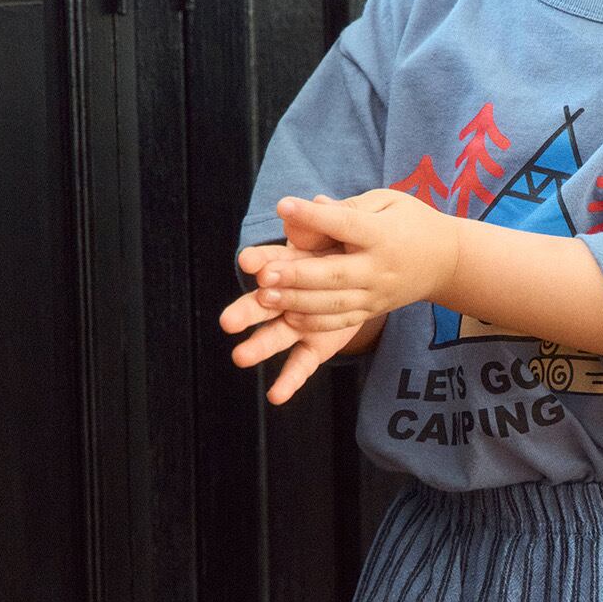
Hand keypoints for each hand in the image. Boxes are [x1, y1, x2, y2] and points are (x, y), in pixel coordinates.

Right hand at [221, 195, 363, 405]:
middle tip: (228, 322)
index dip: (262, 261)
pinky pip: (302, 363)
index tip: (248, 262)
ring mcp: (299, 322)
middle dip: (247, 311)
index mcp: (292, 264)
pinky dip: (290, 380)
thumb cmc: (350, 244)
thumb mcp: (342, 231)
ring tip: (240, 358)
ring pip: (277, 336)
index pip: (273, 260)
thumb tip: (318, 204)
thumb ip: (327, 225)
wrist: (375, 269)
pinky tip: (277, 397)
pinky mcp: (315, 344)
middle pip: (264, 302)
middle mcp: (288, 295)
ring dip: (259, 347)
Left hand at [253, 188, 458, 329]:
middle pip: (336, 274)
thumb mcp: (389, 202)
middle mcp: (379, 269)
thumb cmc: (412, 223)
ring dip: (298, 302)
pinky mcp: (373, 310)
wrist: (448, 261)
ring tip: (265, 297)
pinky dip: (315, 322)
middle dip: (298, 275)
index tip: (283, 206)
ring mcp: (376, 294)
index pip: (345, 225)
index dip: (314, 217)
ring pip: (334, 303)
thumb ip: (351, 207)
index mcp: (383, 235)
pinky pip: (342, 321)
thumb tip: (314, 205)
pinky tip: (289, 318)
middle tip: (264, 274)